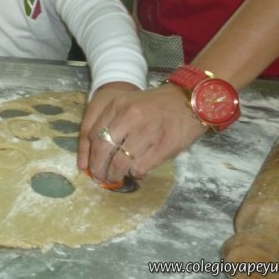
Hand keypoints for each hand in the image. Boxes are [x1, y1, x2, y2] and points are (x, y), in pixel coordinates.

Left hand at [78, 83, 207, 183]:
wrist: (189, 100)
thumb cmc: (157, 105)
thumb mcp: (129, 103)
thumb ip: (112, 121)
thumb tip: (96, 151)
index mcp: (118, 105)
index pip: (92, 134)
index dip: (88, 155)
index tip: (89, 165)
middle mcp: (129, 116)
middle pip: (102, 149)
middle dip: (98, 168)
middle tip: (99, 177)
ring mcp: (146, 131)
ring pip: (119, 163)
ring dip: (115, 175)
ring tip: (116, 178)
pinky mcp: (163, 146)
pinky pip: (140, 168)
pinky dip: (135, 174)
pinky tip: (136, 171)